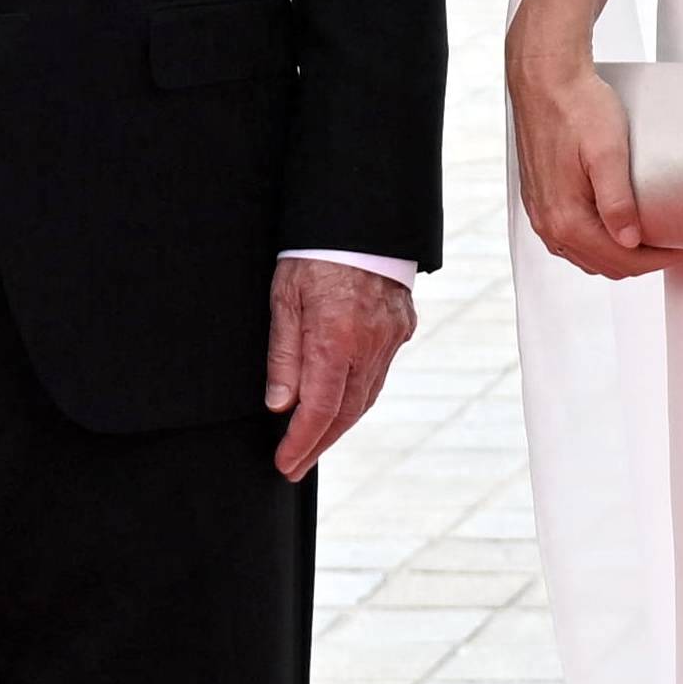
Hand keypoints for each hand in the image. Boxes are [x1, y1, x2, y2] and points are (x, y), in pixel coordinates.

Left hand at [268, 258, 418, 481]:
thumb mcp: (285, 299)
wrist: (360, 217)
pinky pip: (380, 372)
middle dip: (320, 444)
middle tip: (296, 466)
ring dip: (340, 424)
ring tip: (316, 442)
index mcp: (336, 338)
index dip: (301, 442)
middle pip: (347, 412)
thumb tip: (281, 404)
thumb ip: (284, 355)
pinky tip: (343, 402)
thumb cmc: (315, 253)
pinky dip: (359, 394)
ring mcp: (390, 337)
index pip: (320, 408)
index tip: (286, 464)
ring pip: (367, 396)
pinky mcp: (402, 328)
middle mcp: (370, 344)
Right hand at [507, 30, 668, 279]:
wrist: (545, 81)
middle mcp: (548, 222)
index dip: (657, 260)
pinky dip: (595, 242)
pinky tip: (614, 228)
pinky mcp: (540, 199)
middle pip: (603, 264)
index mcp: (565, 218)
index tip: (682, 248)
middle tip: (673, 244)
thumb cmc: (577, 107)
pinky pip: (569, 238)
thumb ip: (617, 200)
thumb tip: (630, 241)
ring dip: (617, 255)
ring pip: (584, 255)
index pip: (619, 261)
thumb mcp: (607, 151)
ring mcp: (541, 212)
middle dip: (641, 261)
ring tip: (650, 238)